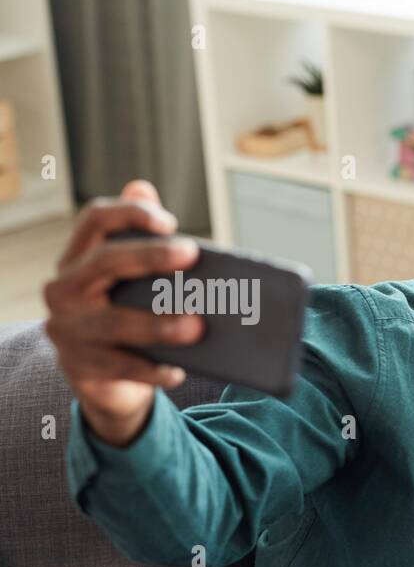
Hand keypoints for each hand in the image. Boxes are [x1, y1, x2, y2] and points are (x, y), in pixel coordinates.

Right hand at [42, 179, 204, 447]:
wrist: (103, 378)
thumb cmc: (123, 315)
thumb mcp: (128, 278)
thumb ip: (137, 236)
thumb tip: (142, 188)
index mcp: (77, 259)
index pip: (94, 220)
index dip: (129, 213)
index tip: (169, 222)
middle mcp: (63, 289)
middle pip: (105, 262)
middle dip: (150, 256)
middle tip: (192, 254)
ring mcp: (66, 328)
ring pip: (114, 322)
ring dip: (159, 324)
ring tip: (197, 327)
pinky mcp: (78, 365)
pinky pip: (119, 367)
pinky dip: (151, 370)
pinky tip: (177, 373)